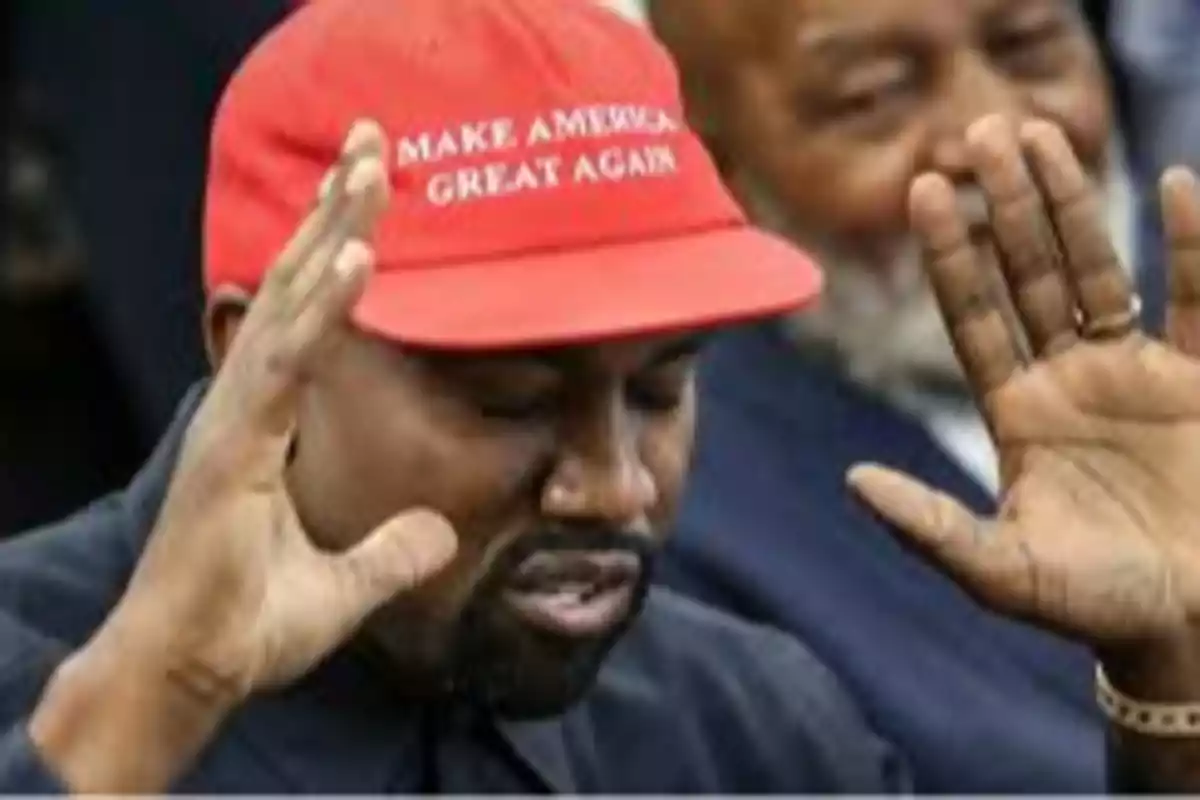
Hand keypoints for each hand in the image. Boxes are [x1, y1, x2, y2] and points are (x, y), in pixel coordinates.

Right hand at [94, 120, 457, 703]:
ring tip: (373, 166)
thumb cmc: (243, 625)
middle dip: (336, 210)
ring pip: (290, 304)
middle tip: (375, 140)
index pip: (307, 318)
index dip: (335, 252)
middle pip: (296, 286)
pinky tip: (357, 258)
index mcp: (265, 421)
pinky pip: (289, 364)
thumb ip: (390, 553)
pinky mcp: (235, 447)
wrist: (186, 674)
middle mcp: (247, 404)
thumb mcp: (342, 586)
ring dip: (333, 231)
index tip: (371, 193)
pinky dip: (322, 308)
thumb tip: (440, 535)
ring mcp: (237, 419)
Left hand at [848, 115, 1199, 688]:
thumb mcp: (1000, 570)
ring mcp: (1134, 375)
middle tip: (979, 131)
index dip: (951, 253)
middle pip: (1029, 273)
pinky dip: (1191, 249)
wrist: (1188, 627)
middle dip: (1006, 205)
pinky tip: (1177, 184)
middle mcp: (1066, 380)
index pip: (973, 314)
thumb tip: (853, 483)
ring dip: (1074, 204)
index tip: (924, 189)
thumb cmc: (1093, 605)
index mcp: (1014, 412)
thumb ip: (928, 526)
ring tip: (1042, 133)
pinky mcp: (1199, 385)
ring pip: (1099, 271)